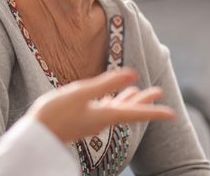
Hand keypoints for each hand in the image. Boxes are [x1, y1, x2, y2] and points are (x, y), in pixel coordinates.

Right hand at [27, 68, 174, 142]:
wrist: (36, 134)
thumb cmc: (56, 113)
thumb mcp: (81, 93)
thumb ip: (106, 83)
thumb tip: (133, 74)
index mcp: (105, 115)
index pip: (135, 113)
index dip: (154, 111)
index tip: (172, 113)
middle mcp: (101, 120)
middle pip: (128, 110)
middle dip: (144, 101)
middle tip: (159, 91)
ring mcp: (91, 120)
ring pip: (116, 109)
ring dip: (128, 99)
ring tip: (137, 90)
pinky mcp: (82, 119)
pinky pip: (103, 109)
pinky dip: (111, 101)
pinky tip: (109, 98)